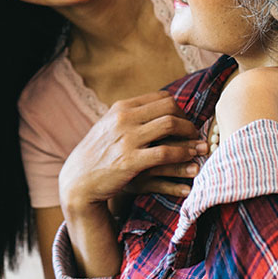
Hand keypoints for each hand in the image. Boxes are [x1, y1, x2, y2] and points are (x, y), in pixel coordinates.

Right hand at [59, 92, 206, 212]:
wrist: (78, 181)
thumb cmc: (96, 156)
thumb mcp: (108, 128)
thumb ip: (129, 117)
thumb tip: (154, 109)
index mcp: (120, 108)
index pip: (161, 97)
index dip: (179, 109)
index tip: (185, 122)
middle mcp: (124, 118)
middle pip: (169, 107)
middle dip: (188, 120)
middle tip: (195, 134)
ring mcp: (127, 139)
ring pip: (170, 125)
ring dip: (190, 135)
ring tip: (199, 146)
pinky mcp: (131, 161)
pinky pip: (165, 152)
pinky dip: (183, 154)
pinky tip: (190, 160)